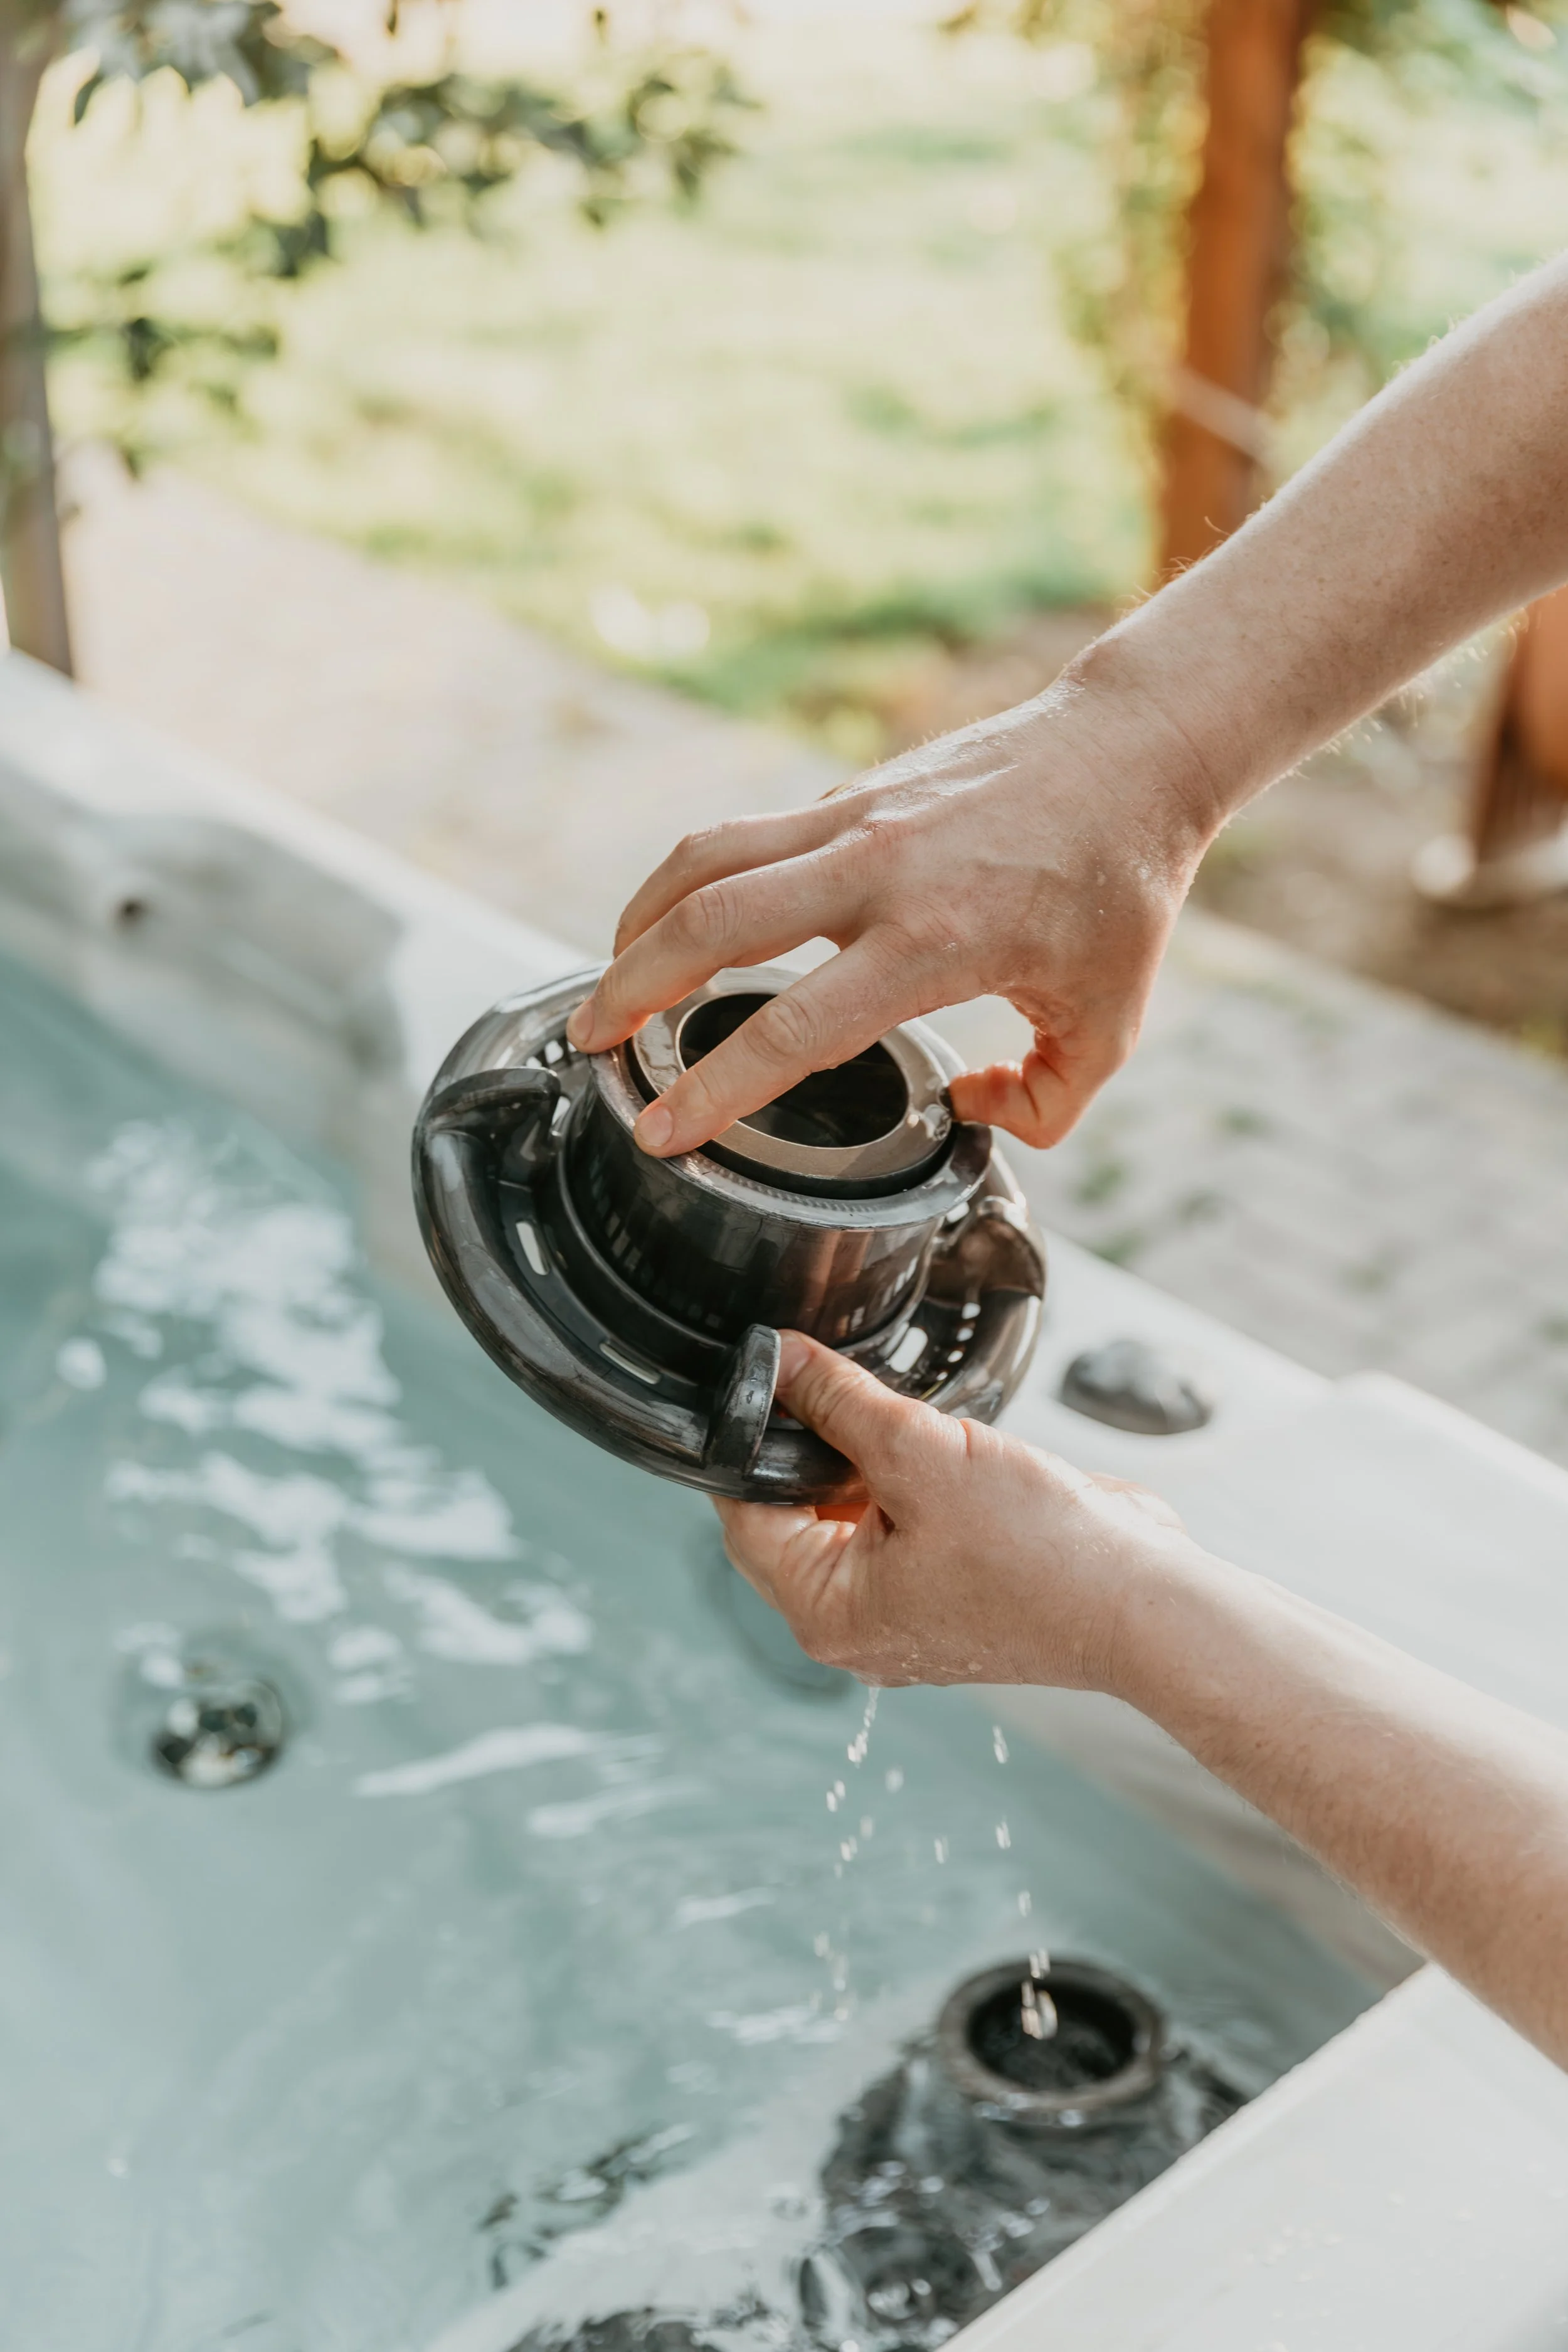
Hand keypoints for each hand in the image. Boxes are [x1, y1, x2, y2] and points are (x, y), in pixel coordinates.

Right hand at [565, 654, 1219, 1156]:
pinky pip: (742, 838)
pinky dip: (691, 885)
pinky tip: (680, 930)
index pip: (793, 1028)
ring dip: (637, 924)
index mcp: (934, 940)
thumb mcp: (1108, 1024)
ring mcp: (853, 817)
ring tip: (608, 985)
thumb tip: (972, 1114)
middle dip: (629, 990)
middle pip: (708, 924)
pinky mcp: (848, 792)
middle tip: (590, 1047)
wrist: (1133, 750)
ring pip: (703, 860)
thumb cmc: (1123, 886)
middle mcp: (876, 870)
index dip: (714, 1093)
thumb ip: (1045, 1102)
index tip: (663, 1134)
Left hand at [714, 1331, 1192, 1689]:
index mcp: (826, 1613)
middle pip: (791, 1517)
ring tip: (911, 1430)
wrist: (1144, 1603)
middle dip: (813, 1449)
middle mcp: (854, 1626)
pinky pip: (900, 1527)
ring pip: (848, 1516)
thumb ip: (840, 1402)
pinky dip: (910, 1484)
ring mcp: (903, 1615)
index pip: (745, 1515)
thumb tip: (781, 1359)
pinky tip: (942, 1453)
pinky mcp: (947, 1595)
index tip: (763, 1378)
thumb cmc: (1041, 1551)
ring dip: (867, 1463)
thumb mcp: (922, 1453)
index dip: (748, 1442)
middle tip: (838, 1389)